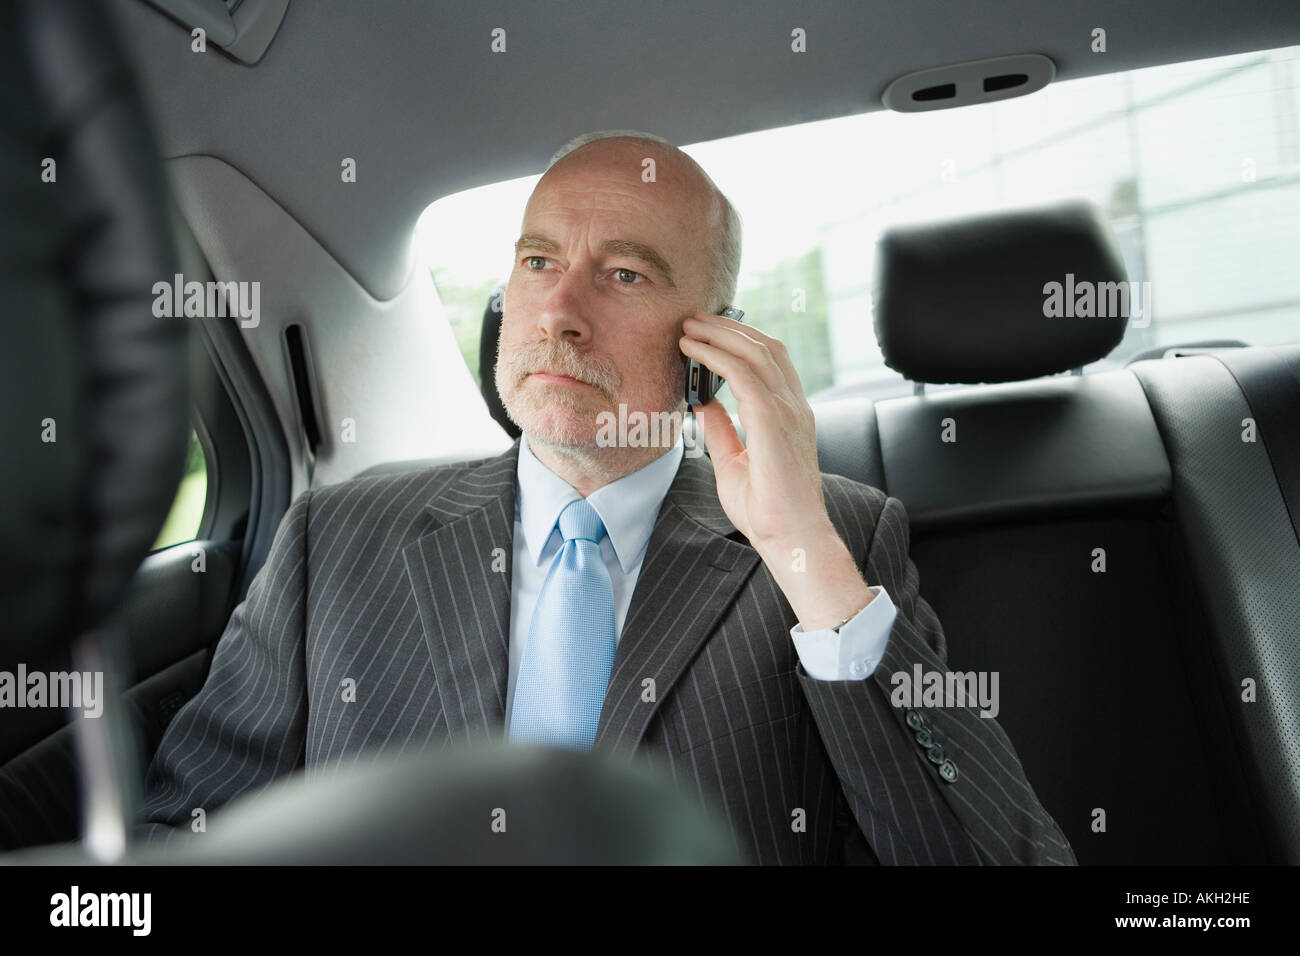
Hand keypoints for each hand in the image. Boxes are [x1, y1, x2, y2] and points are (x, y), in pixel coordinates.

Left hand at [679, 312, 830, 547]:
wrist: (791, 538)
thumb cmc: (768, 511)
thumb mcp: (734, 462)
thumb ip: (722, 430)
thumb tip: (703, 403)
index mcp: (789, 415)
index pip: (771, 361)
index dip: (741, 339)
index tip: (708, 332)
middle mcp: (793, 406)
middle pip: (765, 347)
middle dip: (728, 327)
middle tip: (694, 319)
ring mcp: (787, 411)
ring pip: (755, 352)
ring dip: (719, 333)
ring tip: (689, 327)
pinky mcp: (773, 421)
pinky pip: (743, 373)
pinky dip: (716, 355)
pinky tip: (694, 350)